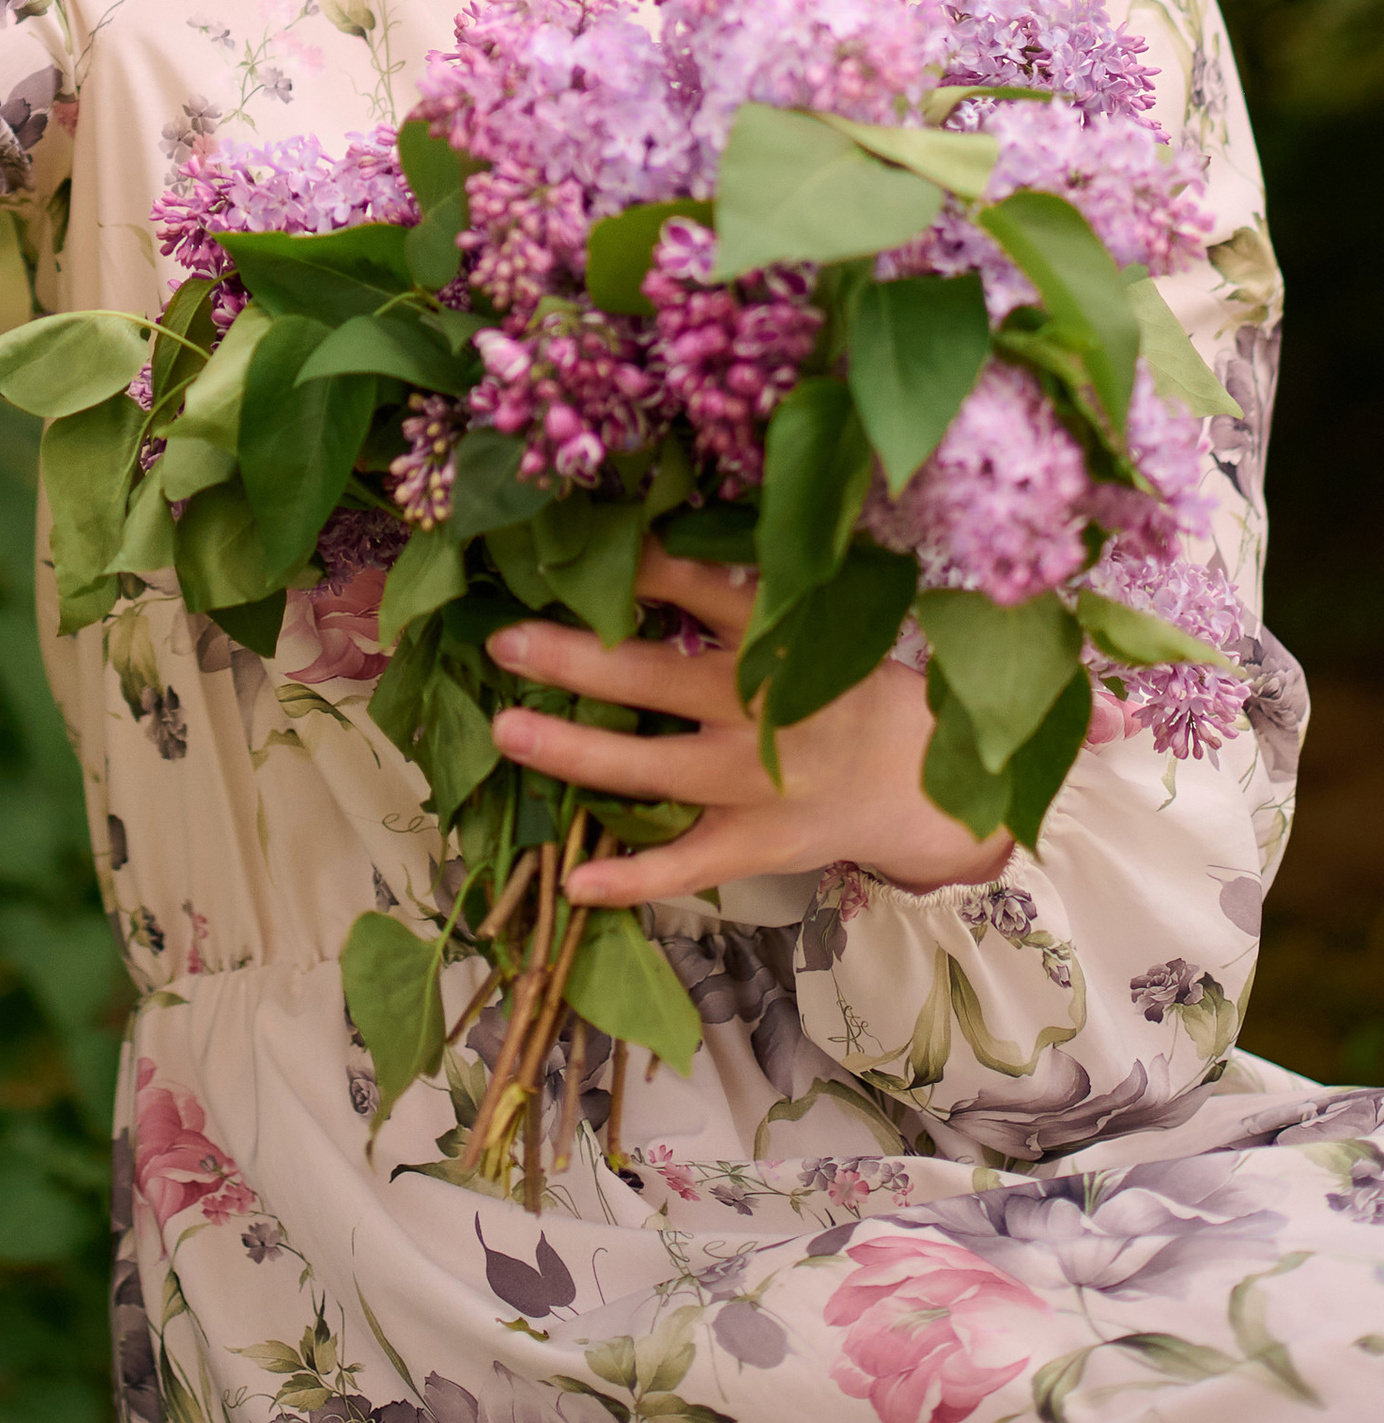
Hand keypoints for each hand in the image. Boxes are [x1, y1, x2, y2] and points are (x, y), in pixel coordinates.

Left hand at [488, 541, 1016, 911]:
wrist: (918, 780)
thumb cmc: (841, 686)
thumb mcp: (809, 626)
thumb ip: (734, 598)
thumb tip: (632, 541)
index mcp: (777, 642)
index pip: (702, 589)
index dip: (638, 567)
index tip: (571, 548)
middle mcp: (762, 710)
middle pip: (653, 679)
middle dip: (571, 661)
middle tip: (504, 643)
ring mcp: (756, 785)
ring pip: (652, 771)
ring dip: (574, 754)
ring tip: (505, 733)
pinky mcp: (756, 846)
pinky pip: (687, 865)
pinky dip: (632, 878)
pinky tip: (574, 881)